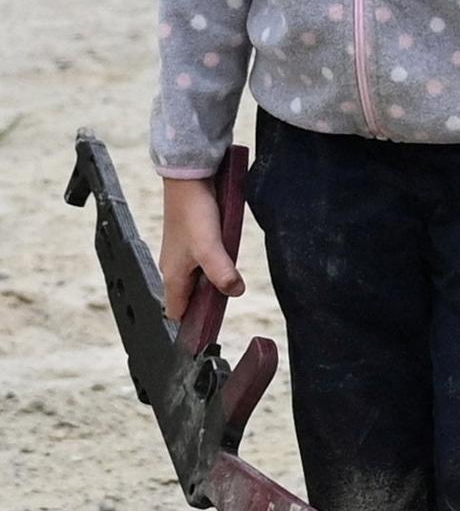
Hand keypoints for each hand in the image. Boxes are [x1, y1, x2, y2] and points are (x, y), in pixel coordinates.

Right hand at [158, 175, 243, 322]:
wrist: (190, 180)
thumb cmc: (193, 213)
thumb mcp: (210, 248)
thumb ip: (221, 273)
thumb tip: (235, 292)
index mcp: (173, 276)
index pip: (176, 312)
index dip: (191, 324)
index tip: (210, 330)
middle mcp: (174, 268)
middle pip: (188, 298)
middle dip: (205, 305)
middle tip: (227, 307)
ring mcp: (183, 255)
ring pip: (197, 280)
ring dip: (213, 285)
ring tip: (232, 286)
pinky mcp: (193, 241)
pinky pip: (204, 263)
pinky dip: (215, 267)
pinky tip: (229, 262)